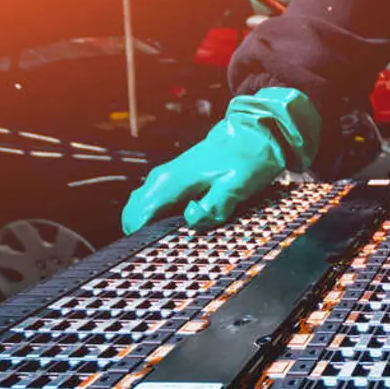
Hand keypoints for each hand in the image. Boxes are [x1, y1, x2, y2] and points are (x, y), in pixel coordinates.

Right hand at [120, 87, 318, 233]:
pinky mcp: (177, 177)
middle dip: (141, 234)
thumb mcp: (236, 187)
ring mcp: (168, 175)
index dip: (140, 240)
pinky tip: (180, 226)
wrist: (255, 132)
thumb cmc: (248, 158)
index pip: (137, 217)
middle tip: (163, 252)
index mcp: (171, 182)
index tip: (152, 256)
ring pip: (143, 206)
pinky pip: (157, 200)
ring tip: (173, 242)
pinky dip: (159, 215)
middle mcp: (163, 178)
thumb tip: (192, 220)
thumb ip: (213, 207)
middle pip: (134, 212)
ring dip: (150, 224)